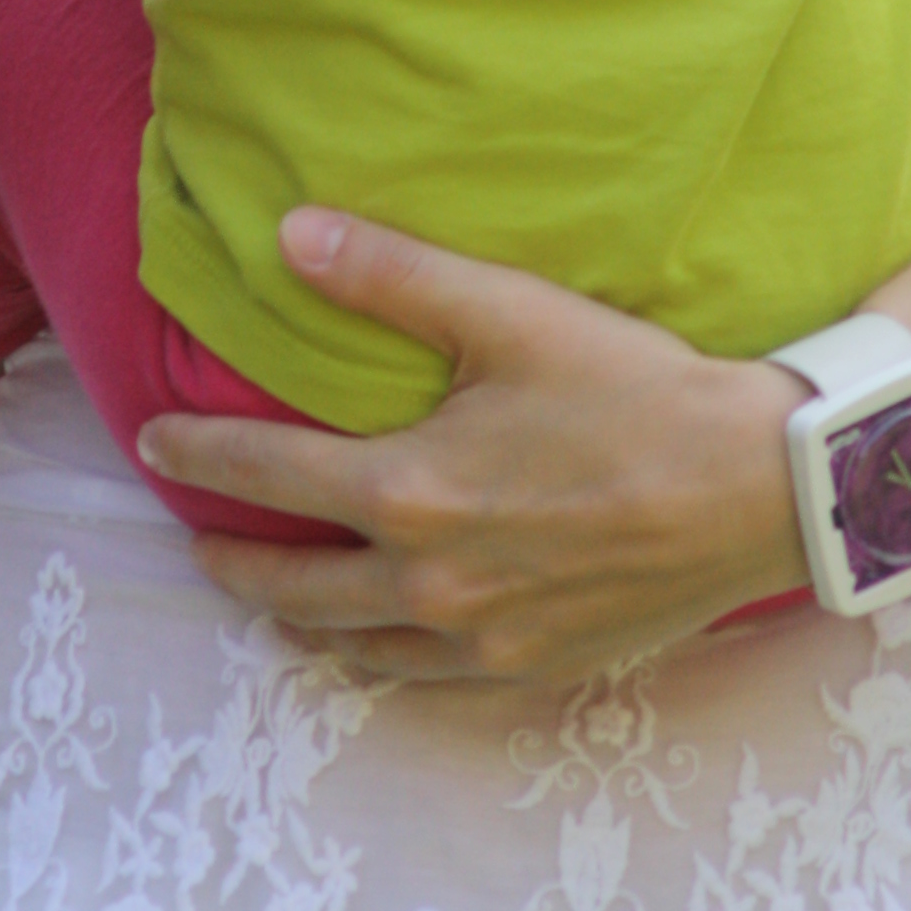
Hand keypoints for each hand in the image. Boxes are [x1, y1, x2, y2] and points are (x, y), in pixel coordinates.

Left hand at [138, 208, 809, 682]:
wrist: (758, 488)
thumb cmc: (636, 391)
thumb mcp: (508, 313)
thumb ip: (391, 276)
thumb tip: (289, 234)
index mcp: (408, 493)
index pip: (264, 476)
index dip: (197, 457)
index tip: (153, 443)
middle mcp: (428, 582)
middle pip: (287, 586)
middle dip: (230, 559)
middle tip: (197, 539)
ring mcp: (478, 639)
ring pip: (348, 644)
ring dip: (296, 617)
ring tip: (272, 592)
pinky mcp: (528, 668)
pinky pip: (419, 676)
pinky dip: (375, 655)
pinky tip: (374, 635)